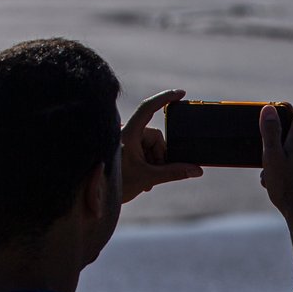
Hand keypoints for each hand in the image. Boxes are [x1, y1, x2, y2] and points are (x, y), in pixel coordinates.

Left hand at [120, 89, 202, 203]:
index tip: (180, 93)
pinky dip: (147, 163)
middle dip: (159, 156)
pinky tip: (141, 177)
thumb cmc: (116, 185)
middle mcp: (124, 133)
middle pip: (155, 136)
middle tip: (155, 174)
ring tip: (146, 179)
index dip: (165, 98)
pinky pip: (142, 150)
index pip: (148, 108)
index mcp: (128, 134)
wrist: (96, 198)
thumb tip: (196, 170)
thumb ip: (174, 173)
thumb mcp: (148, 177)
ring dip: (153, 162)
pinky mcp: (123, 150)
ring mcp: (123, 141)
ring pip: (150, 145)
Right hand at [259, 105, 292, 221]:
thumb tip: (269, 108)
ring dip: (279, 161)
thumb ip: (271, 132)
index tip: (274, 120)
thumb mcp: (272, 157)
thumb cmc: (288, 188)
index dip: (287, 112)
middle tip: (265, 155)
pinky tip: (276, 186)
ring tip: (269, 176)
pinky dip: (286, 172)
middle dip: (277, 143)